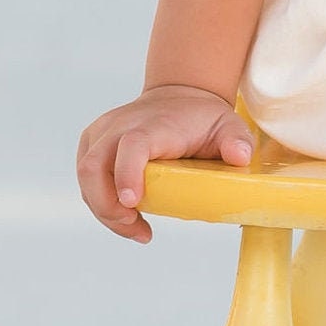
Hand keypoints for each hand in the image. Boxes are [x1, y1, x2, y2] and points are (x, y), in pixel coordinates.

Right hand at [76, 83, 253, 241]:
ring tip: (135, 228)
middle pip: (94, 167)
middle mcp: (120, 126)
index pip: (131, 146)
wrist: (180, 97)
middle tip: (136, 228)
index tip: (133, 202)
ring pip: (85, 176)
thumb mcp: (229, 125)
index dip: (127, 173)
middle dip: (108, 207)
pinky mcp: (92, 144)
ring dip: (104, 210)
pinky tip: (125, 217)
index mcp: (153, 125)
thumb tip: (239, 157)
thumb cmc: (203, 118)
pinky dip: (100, 202)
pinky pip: (86, 178)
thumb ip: (237, 140)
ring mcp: (102, 134)